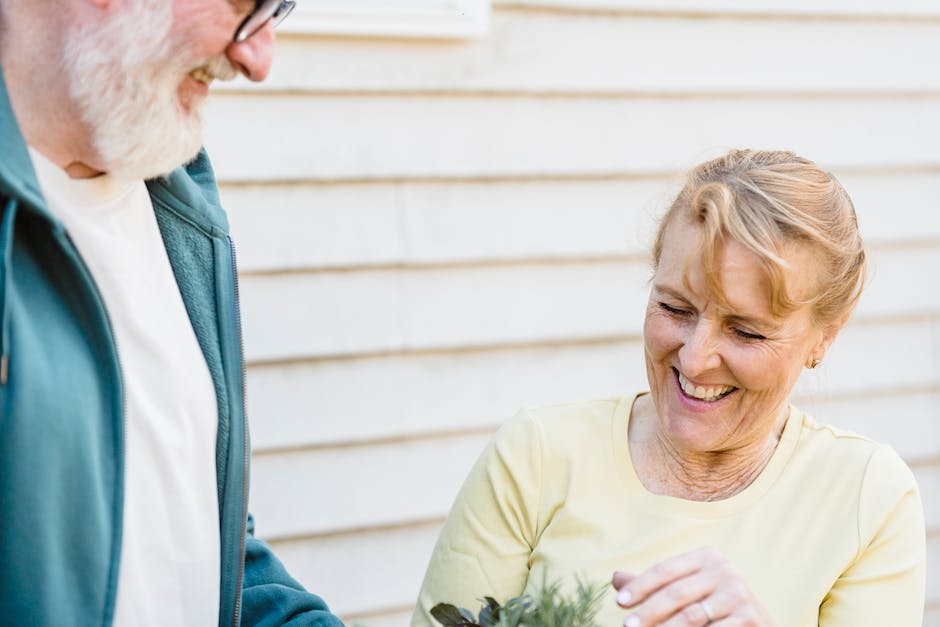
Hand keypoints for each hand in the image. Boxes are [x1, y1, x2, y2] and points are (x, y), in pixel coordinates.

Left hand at [611, 547, 774, 625]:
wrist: (756, 621)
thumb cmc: (712, 603)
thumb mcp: (686, 588)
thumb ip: (654, 585)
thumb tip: (616, 578)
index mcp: (706, 557)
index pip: (665, 570)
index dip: (641, 585)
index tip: (619, 601)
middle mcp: (724, 571)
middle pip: (676, 593)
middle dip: (649, 612)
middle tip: (627, 626)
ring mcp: (738, 594)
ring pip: (692, 616)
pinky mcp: (749, 617)